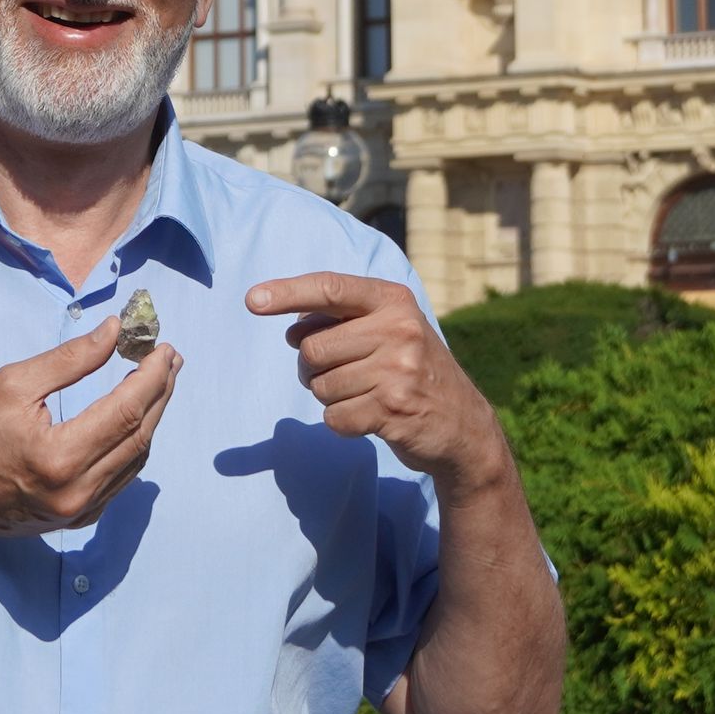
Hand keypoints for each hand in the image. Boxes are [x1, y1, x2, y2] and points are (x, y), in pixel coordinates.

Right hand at [0, 320, 180, 547]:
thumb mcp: (12, 384)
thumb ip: (70, 358)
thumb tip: (115, 330)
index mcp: (59, 456)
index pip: (127, 410)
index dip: (151, 376)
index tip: (164, 348)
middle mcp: (77, 491)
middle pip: (140, 435)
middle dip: (160, 392)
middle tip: (169, 358)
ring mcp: (82, 510)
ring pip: (137, 459)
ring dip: (153, 417)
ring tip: (158, 381)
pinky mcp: (81, 519)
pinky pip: (122, 478)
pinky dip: (135, 444)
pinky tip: (136, 417)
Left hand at [247, 273, 506, 488]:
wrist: (462, 425)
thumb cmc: (412, 370)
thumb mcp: (390, 330)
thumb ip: (344, 322)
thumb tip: (291, 330)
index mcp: (393, 300)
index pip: (330, 288)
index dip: (287, 293)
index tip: (252, 300)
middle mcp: (398, 329)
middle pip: (312, 348)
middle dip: (312, 368)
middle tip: (341, 374)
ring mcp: (398, 371)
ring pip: (320, 386)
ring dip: (330, 397)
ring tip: (365, 394)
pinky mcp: (393, 410)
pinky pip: (334, 418)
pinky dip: (343, 422)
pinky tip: (371, 417)